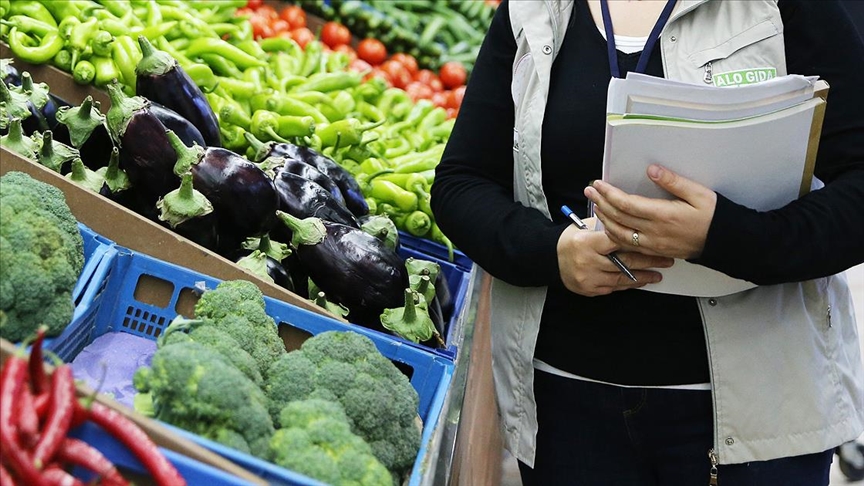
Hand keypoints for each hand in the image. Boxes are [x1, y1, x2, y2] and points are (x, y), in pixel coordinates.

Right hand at [557, 220, 673, 296]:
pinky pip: (614, 288)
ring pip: (622, 278)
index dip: (636, 241)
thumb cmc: (570, 240)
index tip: (654, 240)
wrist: (550, 259)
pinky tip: (640, 281)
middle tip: (666, 259)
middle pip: (624, 261)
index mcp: (586, 242)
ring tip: (658, 274)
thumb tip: (628, 219)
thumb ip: (605, 225)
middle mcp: (588, 261)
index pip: (616, 240)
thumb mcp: (583, 226)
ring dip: (643, 276)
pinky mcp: (590, 289)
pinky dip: (629, 284)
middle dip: (648, 261)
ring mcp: (590, 278)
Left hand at [584, 164, 716, 259]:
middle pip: (618, 218)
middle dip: (601, 202)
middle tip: (589, 191)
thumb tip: (653, 170)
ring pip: (619, 234)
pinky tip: (609, 226)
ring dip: (604, 219)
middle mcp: (654, 232)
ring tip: (595, 206)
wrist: (723, 241)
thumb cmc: (713, 216)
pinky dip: (614, 235)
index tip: (599, 184)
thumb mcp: (698, 193)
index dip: (609, 193)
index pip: (626, 204)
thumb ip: (673, 181)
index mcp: (663, 215)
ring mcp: (653, 244)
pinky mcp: (654, 251)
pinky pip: (628, 245)